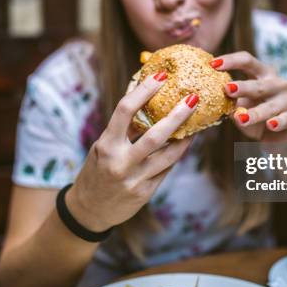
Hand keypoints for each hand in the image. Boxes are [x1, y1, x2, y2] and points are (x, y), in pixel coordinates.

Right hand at [66, 72, 197, 231]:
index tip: (161, 76)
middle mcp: (120, 162)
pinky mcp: (145, 192)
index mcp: (106, 144)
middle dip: (178, 115)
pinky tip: (184, 144)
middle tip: (194, 98)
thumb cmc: (97, 170)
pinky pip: (166, 170)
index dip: (144, 90)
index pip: (125, 110)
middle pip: (155, 135)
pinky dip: (176, 155)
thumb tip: (145, 98)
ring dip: (186, 138)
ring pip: (169, 156)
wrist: (89, 209)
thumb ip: (124, 128)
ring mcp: (134, 179)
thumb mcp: (103, 146)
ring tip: (197, 124)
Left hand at [211, 52, 286, 142]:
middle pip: (259, 84)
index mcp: (262, 75)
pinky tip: (271, 125)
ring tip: (241, 119)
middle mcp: (278, 83)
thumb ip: (231, 102)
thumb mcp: (241, 109)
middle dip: (243, 87)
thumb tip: (210, 96)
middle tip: (228, 89)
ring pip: (271, 105)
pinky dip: (279, 122)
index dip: (231, 60)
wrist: (277, 142)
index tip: (213, 64)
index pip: (247, 61)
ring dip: (256, 113)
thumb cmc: (256, 120)